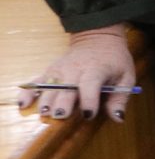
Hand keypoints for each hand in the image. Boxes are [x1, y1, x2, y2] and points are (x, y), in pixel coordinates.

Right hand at [17, 29, 137, 123]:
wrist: (98, 40)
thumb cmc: (114, 61)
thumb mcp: (126, 76)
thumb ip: (120, 98)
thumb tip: (118, 118)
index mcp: (96, 70)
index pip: (91, 84)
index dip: (89, 99)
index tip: (88, 114)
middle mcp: (75, 69)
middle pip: (67, 87)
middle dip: (63, 102)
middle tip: (61, 115)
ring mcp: (59, 70)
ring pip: (50, 87)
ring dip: (46, 100)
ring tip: (44, 112)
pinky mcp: (49, 72)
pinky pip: (37, 82)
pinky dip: (29, 93)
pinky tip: (23, 104)